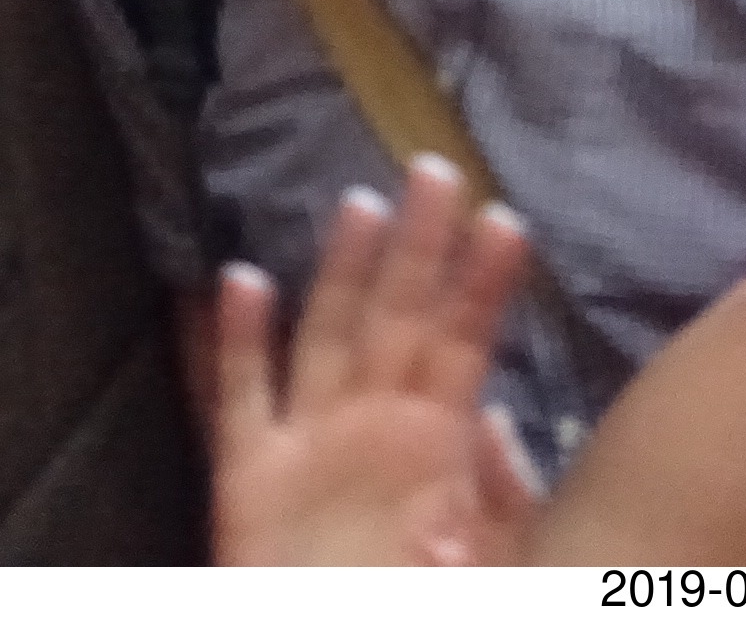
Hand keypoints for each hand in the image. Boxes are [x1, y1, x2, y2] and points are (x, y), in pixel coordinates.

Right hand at [210, 155, 541, 565]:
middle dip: (419, 247)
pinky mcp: (247, 481)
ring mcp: (308, 446)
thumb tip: (495, 425)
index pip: (464, 344)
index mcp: (434, 445)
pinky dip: (239, 342)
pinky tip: (243, 281)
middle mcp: (371, 428)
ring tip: (360, 206)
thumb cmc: (414, 594)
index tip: (506, 218)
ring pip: (327, 339)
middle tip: (438, 169)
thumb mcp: (483, 564)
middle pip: (398, 319)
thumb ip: (495, 503)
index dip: (483, 285)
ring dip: (341, 275)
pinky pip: (240, 401)